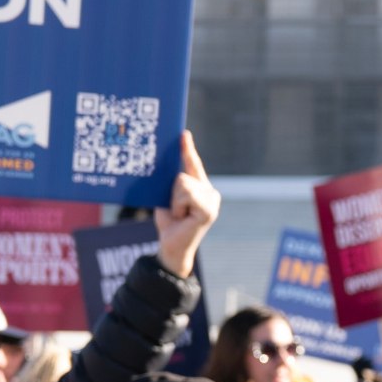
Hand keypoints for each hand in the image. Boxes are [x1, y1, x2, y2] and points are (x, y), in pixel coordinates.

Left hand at [152, 131, 219, 278]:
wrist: (171, 247)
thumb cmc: (170, 223)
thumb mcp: (168, 196)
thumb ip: (174, 182)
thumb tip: (169, 165)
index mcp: (201, 186)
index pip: (193, 163)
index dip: (187, 149)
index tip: (183, 133)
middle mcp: (210, 191)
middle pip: (183, 175)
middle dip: (172, 192)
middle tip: (175, 210)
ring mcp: (212, 200)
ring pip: (183, 183)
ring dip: (174, 201)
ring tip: (179, 214)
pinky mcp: (209, 209)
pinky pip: (186, 193)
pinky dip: (179, 206)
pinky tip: (183, 217)